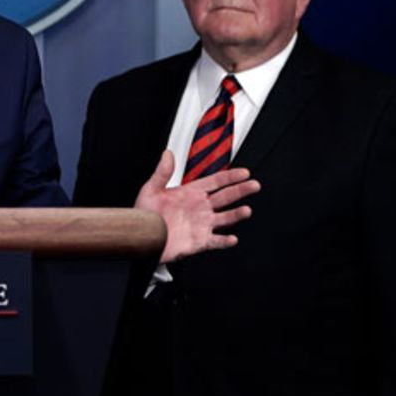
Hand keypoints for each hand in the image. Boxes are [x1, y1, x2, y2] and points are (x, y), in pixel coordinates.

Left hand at [134, 149, 259, 263]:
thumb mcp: (151, 189)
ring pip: (225, 218)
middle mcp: (200, 208)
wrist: (140, 235)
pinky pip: (216, 241)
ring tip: (246, 210)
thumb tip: (167, 153)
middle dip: (241, 190)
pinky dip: (225, 241)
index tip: (244, 172)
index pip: (215, 182)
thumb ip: (162, 172)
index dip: (230, 176)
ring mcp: (202, 224)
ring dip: (236, 214)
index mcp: (191, 193)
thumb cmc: (144, 213)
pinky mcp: (199, 241)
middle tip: (254, 185)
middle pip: (226, 197)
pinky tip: (232, 238)